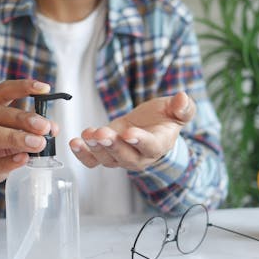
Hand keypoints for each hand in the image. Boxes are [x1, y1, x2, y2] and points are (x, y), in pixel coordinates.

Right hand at [0, 79, 58, 211]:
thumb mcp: (6, 142)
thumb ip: (25, 132)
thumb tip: (52, 128)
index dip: (21, 88)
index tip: (44, 88)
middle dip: (21, 118)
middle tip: (44, 126)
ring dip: (15, 136)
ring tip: (38, 143)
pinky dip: (6, 162)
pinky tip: (23, 159)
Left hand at [69, 92, 194, 170]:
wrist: (151, 126)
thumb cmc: (164, 118)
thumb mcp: (177, 110)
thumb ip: (183, 107)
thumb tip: (183, 98)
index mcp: (159, 144)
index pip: (150, 146)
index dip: (139, 141)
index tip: (128, 133)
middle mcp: (140, 156)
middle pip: (126, 156)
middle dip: (112, 146)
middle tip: (102, 134)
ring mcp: (121, 157)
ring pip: (108, 159)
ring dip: (95, 148)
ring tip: (87, 135)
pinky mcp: (106, 153)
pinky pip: (93, 161)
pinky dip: (82, 154)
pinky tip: (75, 143)